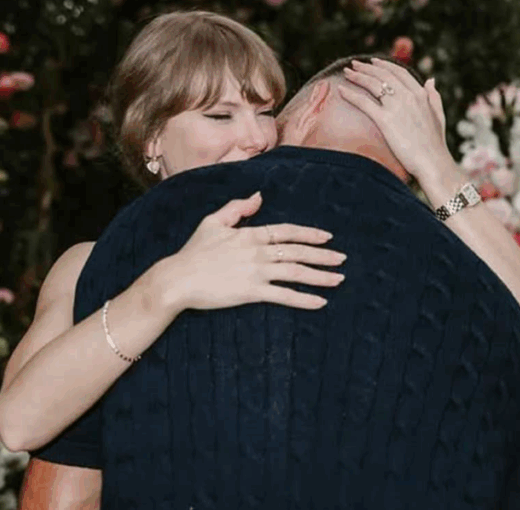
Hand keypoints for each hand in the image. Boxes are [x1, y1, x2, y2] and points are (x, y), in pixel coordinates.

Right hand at [160, 192, 345, 311]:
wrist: (177, 278)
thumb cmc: (192, 251)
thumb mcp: (213, 222)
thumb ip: (237, 208)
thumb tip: (259, 197)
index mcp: (249, 234)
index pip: (287, 232)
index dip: (309, 234)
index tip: (327, 237)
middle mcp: (257, 251)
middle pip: (298, 252)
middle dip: (323, 256)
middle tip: (342, 259)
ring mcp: (256, 272)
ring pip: (296, 273)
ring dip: (320, 276)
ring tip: (339, 279)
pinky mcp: (251, 292)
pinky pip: (284, 296)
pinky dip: (304, 299)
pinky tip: (320, 302)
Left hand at [337, 58, 453, 183]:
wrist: (432, 161)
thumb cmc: (435, 143)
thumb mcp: (438, 115)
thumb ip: (434, 96)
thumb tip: (431, 80)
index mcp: (420, 94)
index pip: (399, 72)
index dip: (384, 64)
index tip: (373, 62)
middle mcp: (408, 96)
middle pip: (383, 74)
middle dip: (366, 67)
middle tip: (354, 64)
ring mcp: (396, 107)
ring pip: (373, 84)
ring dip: (357, 75)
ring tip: (346, 72)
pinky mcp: (385, 120)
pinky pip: (364, 102)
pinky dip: (351, 94)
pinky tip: (341, 90)